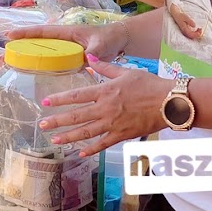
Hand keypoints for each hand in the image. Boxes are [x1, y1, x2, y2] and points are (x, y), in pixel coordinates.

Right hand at [8, 22, 127, 62]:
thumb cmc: (109, 38)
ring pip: (43, 51)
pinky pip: (51, 60)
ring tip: (11, 61)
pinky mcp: (68, 57)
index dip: (27, 33)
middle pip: (38, 41)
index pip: (43, 33)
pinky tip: (32, 72)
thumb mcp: (102, 44)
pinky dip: (41, 64)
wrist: (118, 41)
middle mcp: (63, 40)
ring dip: (28, 54)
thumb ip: (95, 52)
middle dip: (21, 44)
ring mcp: (65, 48)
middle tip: (4, 50)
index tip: (10, 35)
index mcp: (67, 33)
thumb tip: (88, 59)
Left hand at [36, 57, 171, 155]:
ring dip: (69, 136)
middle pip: (77, 116)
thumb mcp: (125, 71)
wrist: (168, 102)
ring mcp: (113, 123)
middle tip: (42, 124)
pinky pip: (104, 143)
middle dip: (58, 120)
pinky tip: (80, 153)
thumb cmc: (148, 84)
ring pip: (87, 132)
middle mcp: (105, 108)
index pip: (77, 95)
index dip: (60, 99)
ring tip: (55, 140)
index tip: (46, 102)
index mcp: (105, 91)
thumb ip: (105, 66)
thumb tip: (89, 57)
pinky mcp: (122, 135)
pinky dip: (91, 149)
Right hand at [169, 3, 202, 39]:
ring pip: (191, 35)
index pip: (191, 35)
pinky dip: (194, 33)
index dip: (196, 34)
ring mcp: (184, 31)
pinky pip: (190, 34)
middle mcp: (184, 31)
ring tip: (199, 29)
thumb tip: (194, 25)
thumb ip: (190, 21)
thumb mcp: (185, 17)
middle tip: (200, 29)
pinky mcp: (185, 30)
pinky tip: (196, 29)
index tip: (200, 30)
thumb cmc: (180, 15)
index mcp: (184, 29)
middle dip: (197, 34)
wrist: (175, 14)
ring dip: (196, 34)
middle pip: (191, 36)